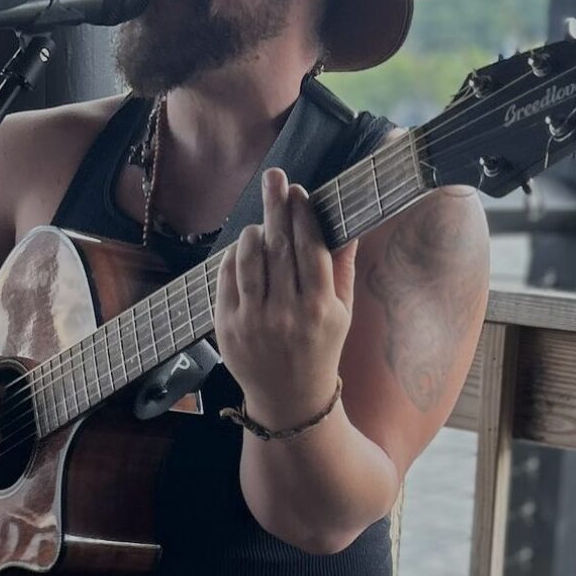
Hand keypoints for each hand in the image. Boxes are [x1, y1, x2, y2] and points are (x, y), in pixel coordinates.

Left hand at [215, 167, 358, 428]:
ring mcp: (254, 320)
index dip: (303, 215)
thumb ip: (341, 268)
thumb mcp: (342, 312)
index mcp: (320, 307)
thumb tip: (348, 224)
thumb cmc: (321, 348)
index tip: (298, 191)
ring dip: (254, 231)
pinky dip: (233, 257)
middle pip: (279, 245)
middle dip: (277, 205)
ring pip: (249, 257)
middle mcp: (286, 313)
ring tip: (262, 221)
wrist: (290, 399)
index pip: (310, 248)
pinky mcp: (227, 326)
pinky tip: (243, 248)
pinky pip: (227, 278)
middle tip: (274, 177)